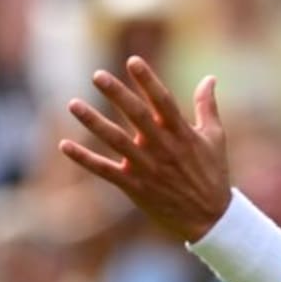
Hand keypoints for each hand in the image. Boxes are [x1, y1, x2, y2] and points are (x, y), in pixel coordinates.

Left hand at [59, 56, 230, 241]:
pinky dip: (85, 159)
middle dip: (118, 95)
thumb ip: (208, 106)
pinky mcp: (135, 186)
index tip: (133, 61)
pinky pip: (105, 171)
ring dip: (94, 122)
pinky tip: (65, 145)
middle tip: (97, 75)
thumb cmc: (213, 175)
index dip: (148, 81)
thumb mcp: (215, 138)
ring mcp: (147, 168)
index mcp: (182, 134)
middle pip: (137, 116)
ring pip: (116, 141)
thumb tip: (210, 78)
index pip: (163, 102)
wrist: (210, 220)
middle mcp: (163, 148)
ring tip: (73, 104)